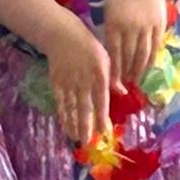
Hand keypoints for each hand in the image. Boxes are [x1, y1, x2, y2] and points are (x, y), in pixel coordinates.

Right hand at [45, 25, 110, 143]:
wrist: (62, 36)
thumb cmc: (89, 47)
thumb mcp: (106, 58)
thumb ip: (113, 78)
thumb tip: (123, 94)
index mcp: (98, 74)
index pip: (101, 100)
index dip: (101, 117)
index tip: (103, 131)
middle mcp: (83, 81)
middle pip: (85, 107)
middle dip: (86, 126)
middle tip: (87, 143)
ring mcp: (68, 83)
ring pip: (71, 107)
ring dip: (74, 124)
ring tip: (77, 138)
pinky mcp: (57, 83)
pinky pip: (61, 102)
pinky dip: (63, 115)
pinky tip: (66, 125)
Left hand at [102, 0, 167, 87]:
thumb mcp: (110, 10)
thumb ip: (108, 31)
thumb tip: (106, 54)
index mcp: (115, 24)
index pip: (113, 52)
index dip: (114, 69)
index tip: (113, 82)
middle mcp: (130, 27)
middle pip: (128, 55)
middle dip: (126, 73)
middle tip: (125, 85)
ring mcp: (146, 27)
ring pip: (142, 54)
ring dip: (139, 70)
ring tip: (136, 80)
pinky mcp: (159, 27)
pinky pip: (154, 48)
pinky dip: (151, 60)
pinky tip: (147, 69)